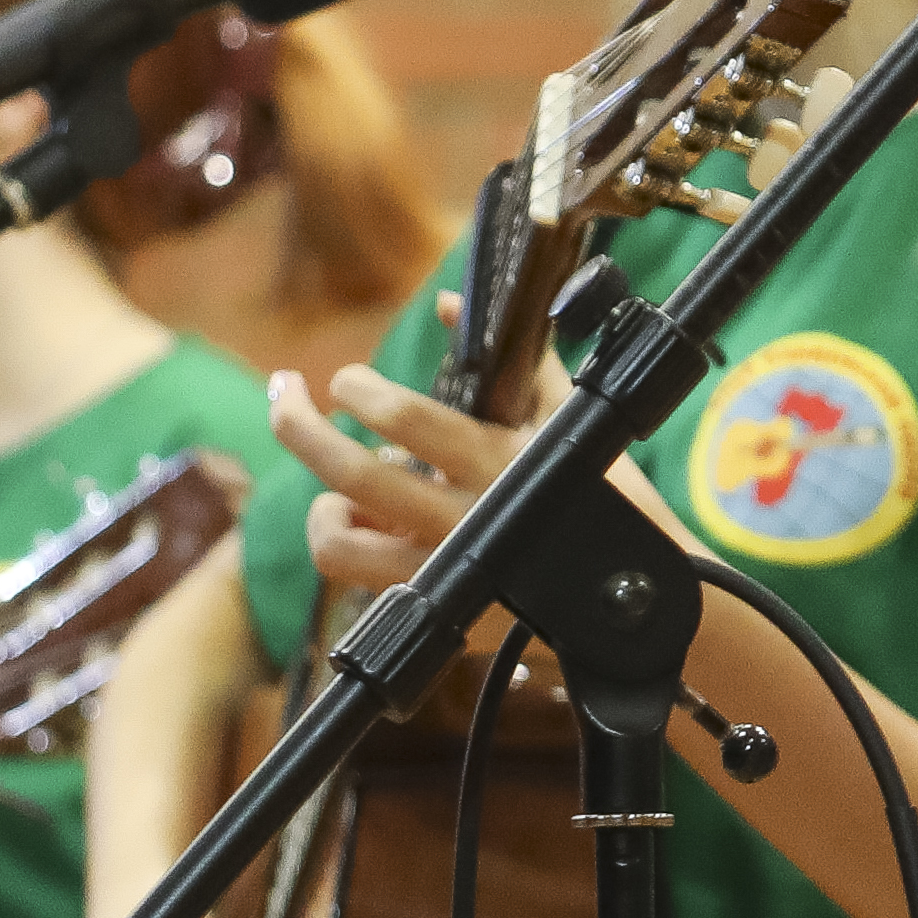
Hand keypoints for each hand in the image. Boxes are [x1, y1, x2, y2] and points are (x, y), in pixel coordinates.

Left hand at [263, 358, 668, 629]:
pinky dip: (361, 551)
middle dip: (298, 425)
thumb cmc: (609, 499)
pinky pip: (366, 585)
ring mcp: (444, 573)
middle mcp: (461, 520)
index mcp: (495, 463)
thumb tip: (451, 303)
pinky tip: (373, 531)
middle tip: (285, 395)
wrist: (633, 601)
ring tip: (332, 493)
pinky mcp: (440, 615)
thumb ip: (518, 359)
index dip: (357, 390)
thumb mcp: (567, 419)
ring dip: (322, 510)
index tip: (344, 381)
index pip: (403, 416)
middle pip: (350, 473)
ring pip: (340, 546)